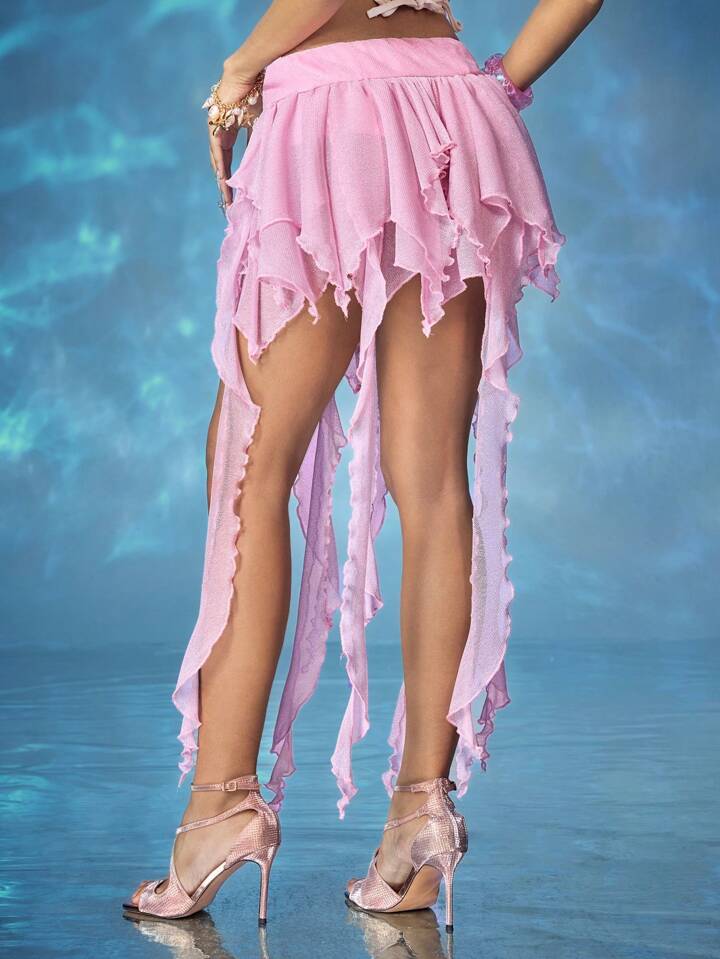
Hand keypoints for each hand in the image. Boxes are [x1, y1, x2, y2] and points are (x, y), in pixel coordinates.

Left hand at [207, 66, 262, 209]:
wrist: (253, 73)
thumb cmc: (262, 93)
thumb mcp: (265, 124)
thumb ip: (263, 141)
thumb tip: (275, 159)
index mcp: (232, 131)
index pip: (231, 160)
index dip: (235, 177)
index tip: (238, 195)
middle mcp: (222, 131)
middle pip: (223, 163)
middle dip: (226, 185)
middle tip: (229, 205)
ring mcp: (217, 128)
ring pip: (218, 159)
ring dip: (222, 180)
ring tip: (226, 199)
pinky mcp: (216, 124)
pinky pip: (217, 149)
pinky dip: (220, 165)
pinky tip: (222, 181)